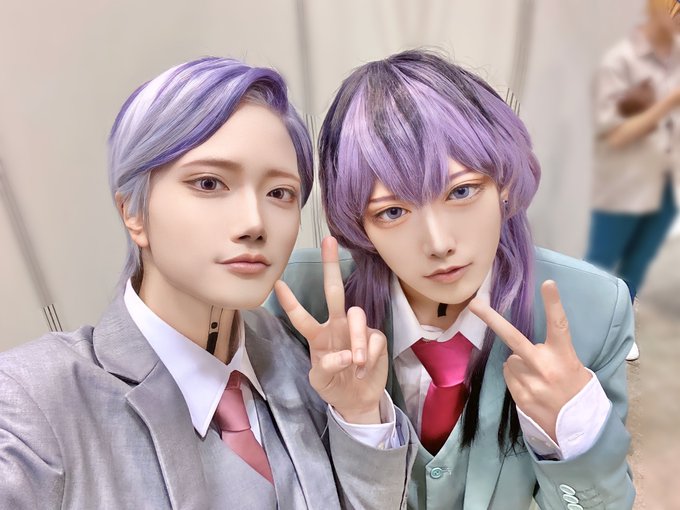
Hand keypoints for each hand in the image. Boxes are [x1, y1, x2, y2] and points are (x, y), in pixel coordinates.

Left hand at [274, 237, 388, 423]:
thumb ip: (326, 367)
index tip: (277, 283)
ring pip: (358, 315)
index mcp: (318, 335)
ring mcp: (357, 329)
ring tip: (356, 363)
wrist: (358, 399)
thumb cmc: (334, 385)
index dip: (291, 302)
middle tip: (328, 240)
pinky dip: (369, 356)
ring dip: (357, 339)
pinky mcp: (376, 337)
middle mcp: (337, 325)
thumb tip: (345, 355)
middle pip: (334, 291)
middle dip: (330, 265)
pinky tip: (364, 369)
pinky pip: (373, 338)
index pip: (302, 316)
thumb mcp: (320, 381)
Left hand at [468, 280, 590, 441]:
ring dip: (519, 365)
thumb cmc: (575, 390)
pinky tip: (532, 388)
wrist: (579, 429)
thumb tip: (517, 351)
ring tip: (538, 379)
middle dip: (491, 318)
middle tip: (474, 303)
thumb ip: (551, 354)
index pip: (559, 325)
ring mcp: (531, 383)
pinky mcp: (521, 396)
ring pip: (510, 360)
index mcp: (564, 356)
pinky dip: (516, 378)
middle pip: (514, 337)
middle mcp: (545, 367)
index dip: (553, 303)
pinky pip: (509, 375)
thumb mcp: (574, 367)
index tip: (547, 283)